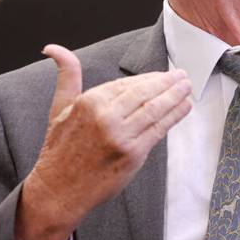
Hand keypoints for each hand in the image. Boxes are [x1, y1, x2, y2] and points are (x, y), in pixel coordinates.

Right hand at [15, 44, 192, 239]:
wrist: (59, 190)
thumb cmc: (59, 150)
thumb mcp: (58, 108)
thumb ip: (66, 76)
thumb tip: (53, 48)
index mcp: (89, 102)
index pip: (126, 84)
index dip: (147, 79)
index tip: (161, 75)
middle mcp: (106, 117)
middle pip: (144, 93)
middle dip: (167, 82)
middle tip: (181, 75)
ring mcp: (121, 136)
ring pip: (155, 109)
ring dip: (175, 96)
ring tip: (187, 87)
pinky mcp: (133, 154)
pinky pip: (159, 129)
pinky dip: (175, 115)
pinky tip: (184, 107)